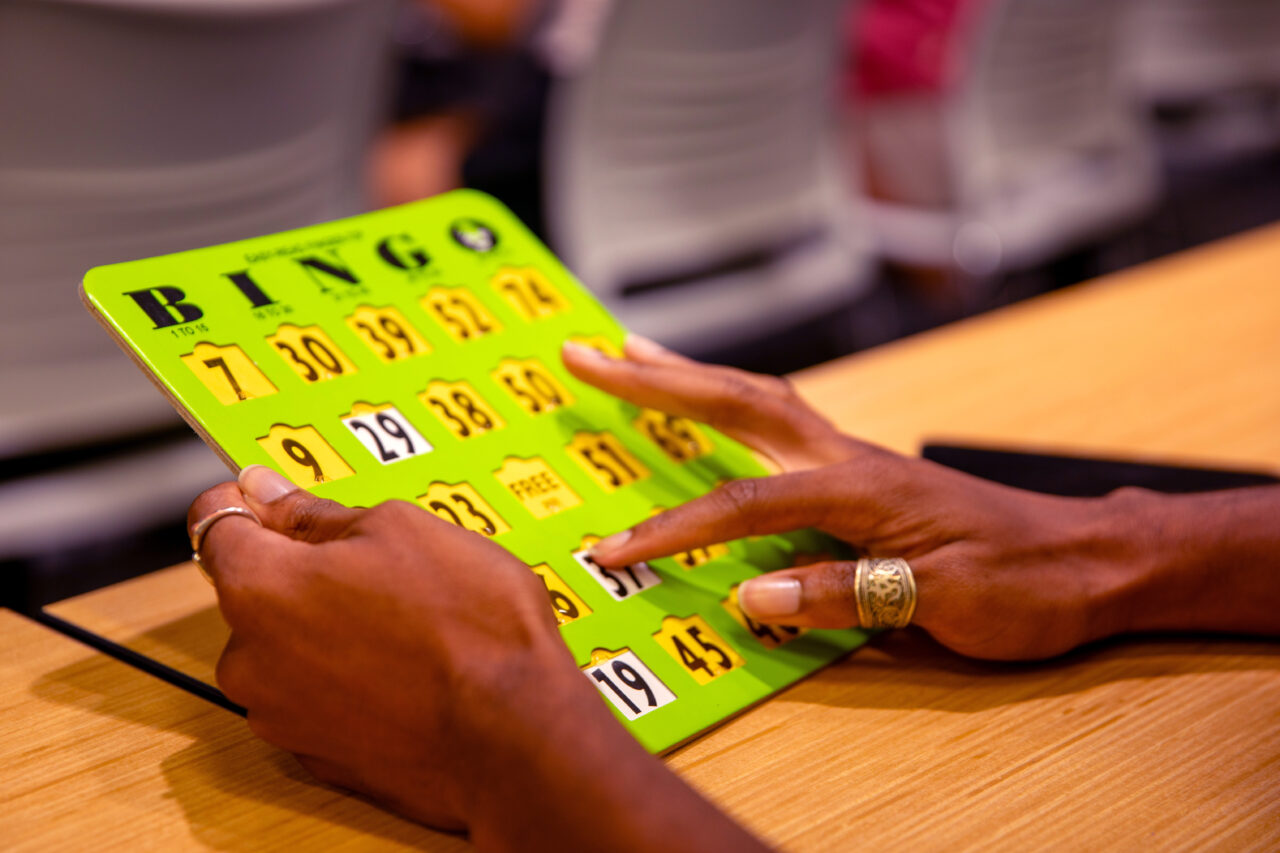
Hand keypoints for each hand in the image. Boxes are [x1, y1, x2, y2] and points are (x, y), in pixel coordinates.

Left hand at [189, 466, 767, 850]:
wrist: (515, 733)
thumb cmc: (467, 623)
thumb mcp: (401, 530)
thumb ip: (318, 514)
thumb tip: (270, 494)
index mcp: (260, 589)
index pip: (216, 524)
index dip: (246, 500)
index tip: (273, 494)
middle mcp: (251, 660)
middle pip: (256, 592)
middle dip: (303, 571)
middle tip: (380, 563)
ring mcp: (282, 717)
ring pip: (289, 648)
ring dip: (328, 627)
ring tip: (406, 622)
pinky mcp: (319, 758)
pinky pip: (319, 697)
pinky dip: (349, 677)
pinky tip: (406, 668)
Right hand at [563, 337, 1141, 660]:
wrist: (1086, 561)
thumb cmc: (1022, 585)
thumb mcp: (939, 606)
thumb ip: (841, 595)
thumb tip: (747, 594)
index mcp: (860, 488)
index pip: (743, 505)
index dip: (673, 530)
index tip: (615, 553)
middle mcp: (847, 457)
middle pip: (735, 403)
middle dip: (654, 381)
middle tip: (585, 354)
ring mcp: (853, 456)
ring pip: (757, 397)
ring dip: (689, 374)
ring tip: (632, 351)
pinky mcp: (862, 470)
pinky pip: (781, 418)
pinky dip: (732, 399)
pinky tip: (714, 400)